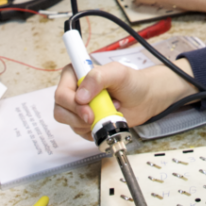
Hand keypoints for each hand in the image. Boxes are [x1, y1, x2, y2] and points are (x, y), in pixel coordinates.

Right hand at [53, 61, 192, 139]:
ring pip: (68, 123)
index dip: (71, 103)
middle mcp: (73, 90)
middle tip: (97, 115)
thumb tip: (80, 96)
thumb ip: (98, 77)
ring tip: (108, 112)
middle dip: (80, 116)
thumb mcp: (118, 73)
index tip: (87, 107)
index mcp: (76, 73)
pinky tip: (106, 120)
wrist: (145, 99)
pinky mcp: (84, 122)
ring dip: (89, 123)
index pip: (61, 91)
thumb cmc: (132, 83)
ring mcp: (77, 107)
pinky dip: (93, 130)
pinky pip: (79, 132)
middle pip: (61, 110)